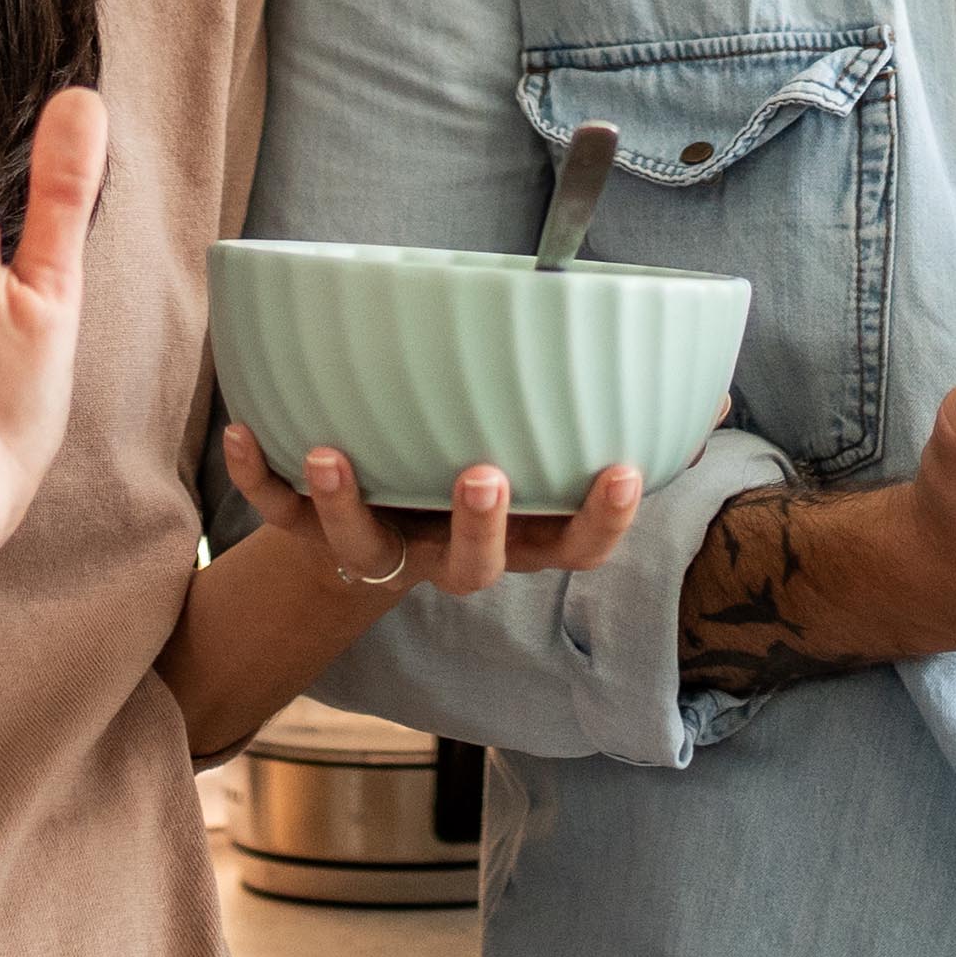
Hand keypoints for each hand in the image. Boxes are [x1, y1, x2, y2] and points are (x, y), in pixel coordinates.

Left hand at [220, 423, 643, 598]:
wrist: (354, 547)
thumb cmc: (467, 474)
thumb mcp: (543, 451)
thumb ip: (615, 416)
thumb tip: (712, 389)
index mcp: (510, 535)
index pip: (569, 549)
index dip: (600, 522)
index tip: (624, 472)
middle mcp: (443, 552)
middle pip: (470, 567)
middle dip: (477, 527)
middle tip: (483, 473)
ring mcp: (373, 547)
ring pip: (361, 545)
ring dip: (344, 503)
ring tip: (332, 450)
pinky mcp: (305, 534)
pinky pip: (275, 513)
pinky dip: (257, 472)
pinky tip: (243, 427)